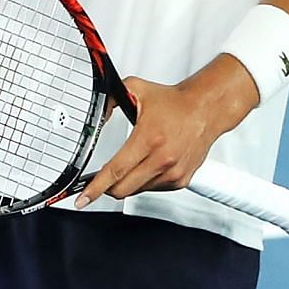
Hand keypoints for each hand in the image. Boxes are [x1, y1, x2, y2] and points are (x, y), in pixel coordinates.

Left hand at [74, 56, 256, 205]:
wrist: (205, 110)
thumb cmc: (173, 102)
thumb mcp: (135, 90)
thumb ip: (109, 100)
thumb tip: (94, 117)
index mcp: (149, 139)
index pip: (115, 170)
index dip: (96, 187)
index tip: (83, 198)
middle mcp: (162, 159)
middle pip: (123, 188)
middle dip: (106, 187)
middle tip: (98, 180)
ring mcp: (173, 173)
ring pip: (137, 190)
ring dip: (126, 182)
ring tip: (131, 161)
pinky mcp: (181, 180)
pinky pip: (153, 188)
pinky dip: (143, 181)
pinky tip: (147, 164)